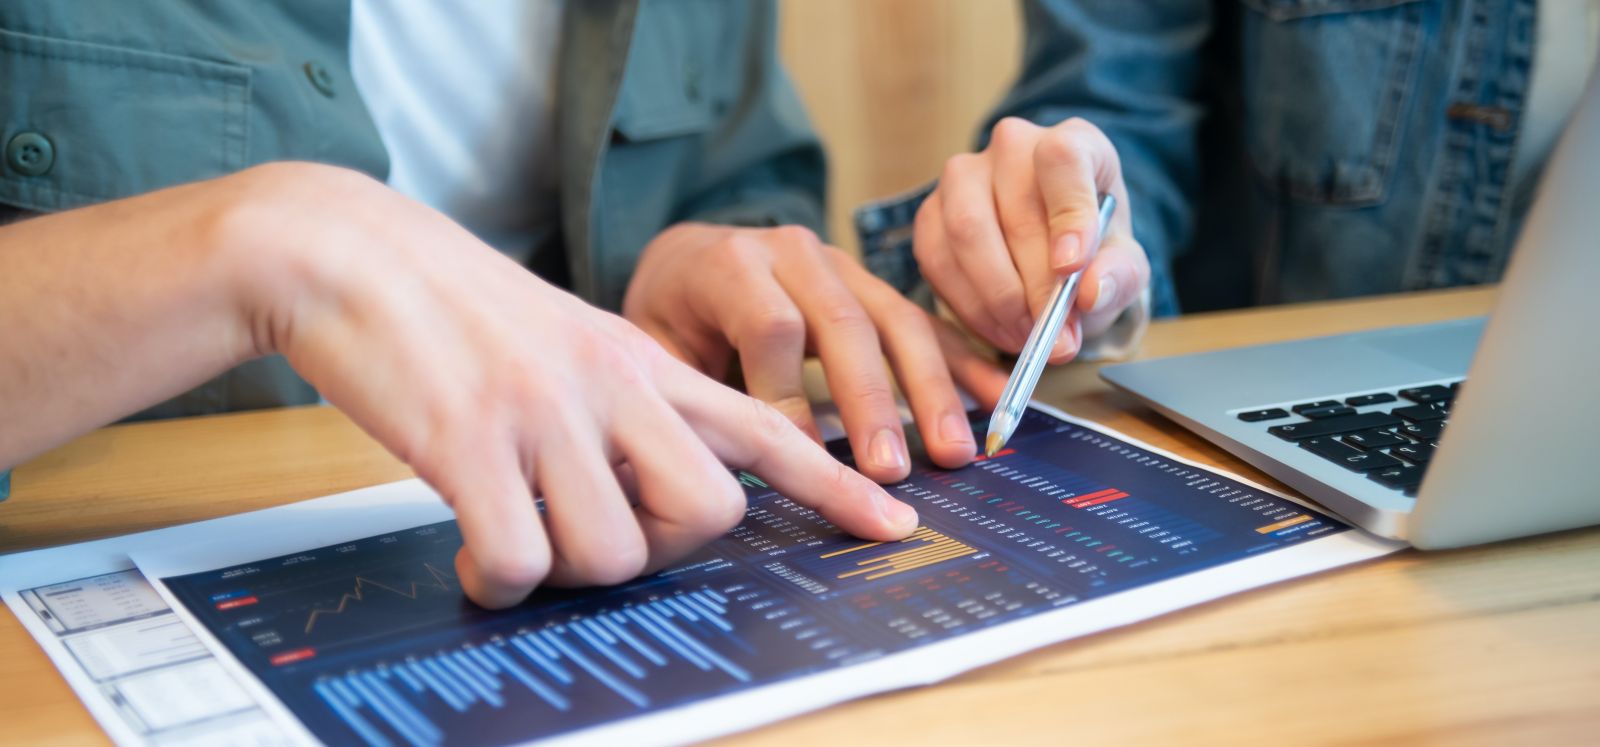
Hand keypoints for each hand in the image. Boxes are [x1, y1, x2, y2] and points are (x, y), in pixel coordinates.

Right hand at [229, 165, 919, 607]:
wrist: (346, 253)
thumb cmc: (453, 307)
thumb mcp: (568, 337)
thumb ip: (623, 403)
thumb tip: (648, 498)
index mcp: (640, 359)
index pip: (762, 424)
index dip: (830, 482)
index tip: (889, 524)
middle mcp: (609, 383)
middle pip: (707, 513)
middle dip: (660, 548)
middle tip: (596, 529)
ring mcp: (542, 412)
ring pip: (613, 553)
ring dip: (564, 569)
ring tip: (517, 534)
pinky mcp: (469, 444)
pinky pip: (521, 561)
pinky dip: (498, 578)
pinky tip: (474, 551)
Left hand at [622, 223, 1008, 482]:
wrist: (688, 260)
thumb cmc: (668, 318)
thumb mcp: (651, 349)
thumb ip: (680, 392)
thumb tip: (706, 466)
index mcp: (729, 264)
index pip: (772, 326)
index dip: (787, 397)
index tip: (804, 462)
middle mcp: (793, 253)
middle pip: (844, 323)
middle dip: (870, 402)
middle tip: (887, 470)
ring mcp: (842, 266)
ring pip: (896, 320)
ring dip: (930, 391)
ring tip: (952, 453)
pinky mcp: (875, 287)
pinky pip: (927, 323)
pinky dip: (964, 363)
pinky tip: (999, 398)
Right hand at [915, 117, 1149, 361]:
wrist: (1051, 254)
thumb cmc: (1090, 250)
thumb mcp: (1122, 265)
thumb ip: (1118, 275)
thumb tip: (1091, 292)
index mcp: (1075, 142)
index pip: (1063, 158)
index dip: (1067, 213)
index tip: (1071, 267)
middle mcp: (1013, 146)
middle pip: (1014, 209)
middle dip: (1035, 285)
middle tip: (1054, 336)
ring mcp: (964, 175)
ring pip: (967, 232)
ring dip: (998, 298)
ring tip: (1027, 336)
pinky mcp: (931, 212)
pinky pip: (938, 260)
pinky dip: (969, 305)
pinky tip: (999, 327)